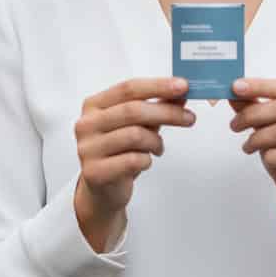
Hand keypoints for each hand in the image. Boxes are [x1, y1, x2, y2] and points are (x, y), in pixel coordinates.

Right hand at [74, 77, 193, 249]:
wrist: (103, 190)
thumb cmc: (119, 152)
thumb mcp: (139, 124)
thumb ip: (157, 106)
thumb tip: (181, 93)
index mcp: (94, 105)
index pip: (129, 88)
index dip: (158, 86)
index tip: (183, 86)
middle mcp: (86, 124)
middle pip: (132, 110)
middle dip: (167, 112)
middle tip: (189, 118)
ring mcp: (87, 148)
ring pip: (134, 135)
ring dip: (156, 141)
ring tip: (158, 147)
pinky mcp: (94, 172)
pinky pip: (132, 160)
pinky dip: (147, 160)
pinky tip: (145, 161)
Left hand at [229, 78, 275, 253]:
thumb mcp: (270, 128)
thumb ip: (255, 108)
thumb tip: (234, 92)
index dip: (260, 86)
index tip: (235, 87)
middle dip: (253, 114)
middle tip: (234, 124)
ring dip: (257, 137)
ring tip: (248, 145)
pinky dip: (268, 156)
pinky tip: (265, 158)